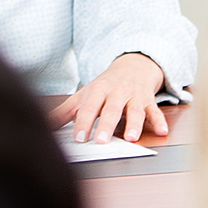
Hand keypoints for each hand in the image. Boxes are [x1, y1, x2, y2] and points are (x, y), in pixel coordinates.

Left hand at [54, 53, 171, 144]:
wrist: (132, 66)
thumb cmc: (105, 85)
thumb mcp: (84, 94)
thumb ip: (65, 111)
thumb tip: (45, 126)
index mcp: (98, 90)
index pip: (89, 107)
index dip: (83, 122)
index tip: (78, 138)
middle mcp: (117, 92)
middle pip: (112, 109)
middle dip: (107, 125)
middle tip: (101, 141)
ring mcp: (134, 97)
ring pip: (135, 111)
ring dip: (134, 124)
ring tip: (132, 138)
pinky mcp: (148, 101)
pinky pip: (155, 111)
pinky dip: (160, 121)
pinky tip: (162, 131)